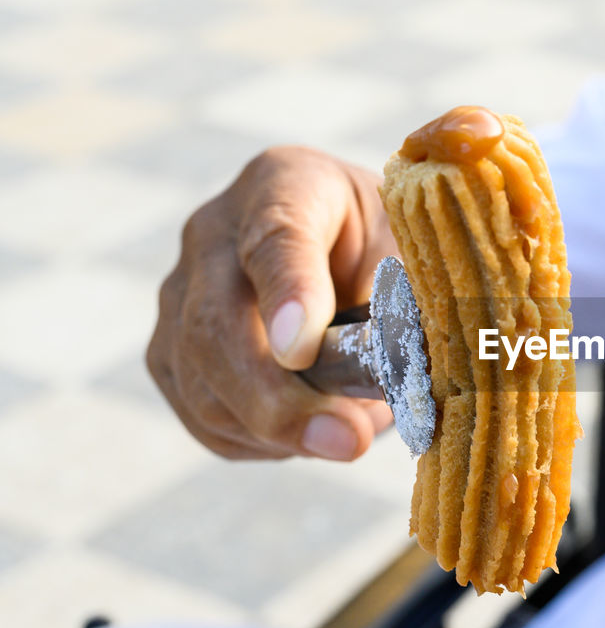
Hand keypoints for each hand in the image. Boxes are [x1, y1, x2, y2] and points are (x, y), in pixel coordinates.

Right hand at [147, 146, 396, 459]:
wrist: (339, 243)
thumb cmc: (382, 241)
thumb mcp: (409, 242)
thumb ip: (405, 292)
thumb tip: (403, 366)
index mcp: (284, 185)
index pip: (276, 239)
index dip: (288, 296)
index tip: (302, 351)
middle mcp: (213, 234)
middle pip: (217, 325)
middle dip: (278, 400)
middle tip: (347, 442)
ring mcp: (180, 295)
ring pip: (202, 382)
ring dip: (277, 430)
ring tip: (349, 438)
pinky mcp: (171, 353)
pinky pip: (203, 415)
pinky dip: (260, 441)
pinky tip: (309, 435)